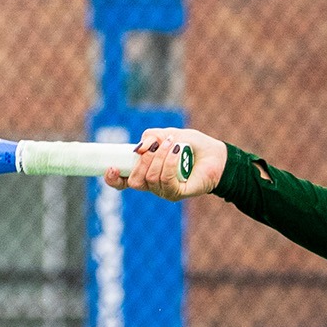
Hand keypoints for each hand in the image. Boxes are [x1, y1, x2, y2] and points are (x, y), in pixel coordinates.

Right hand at [104, 127, 226, 201]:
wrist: (215, 153)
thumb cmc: (191, 145)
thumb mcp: (167, 134)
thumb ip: (151, 137)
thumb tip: (139, 148)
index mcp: (145, 172)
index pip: (123, 182)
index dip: (113, 179)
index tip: (112, 167)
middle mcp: (153, 185)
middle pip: (135, 181)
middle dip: (143, 160)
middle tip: (157, 145)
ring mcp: (165, 191)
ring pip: (151, 178)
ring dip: (160, 157)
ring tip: (174, 144)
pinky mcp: (178, 193)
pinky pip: (166, 181)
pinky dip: (169, 163)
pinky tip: (177, 151)